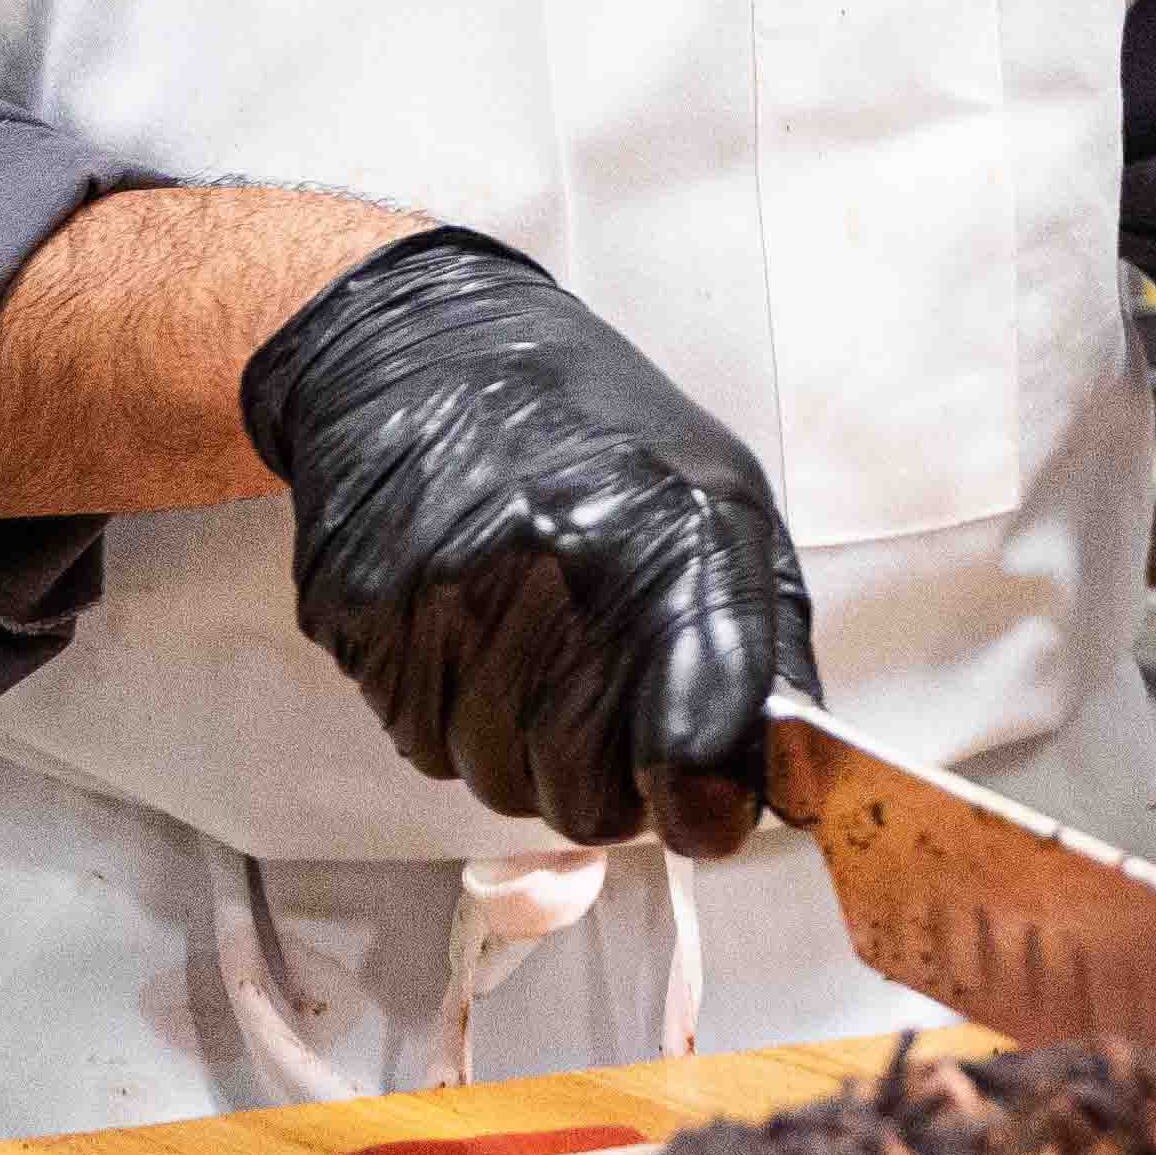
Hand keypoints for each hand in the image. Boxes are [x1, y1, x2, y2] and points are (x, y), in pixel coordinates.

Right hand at [239, 228, 815, 859]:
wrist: (422, 349)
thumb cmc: (587, 423)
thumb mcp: (722, 495)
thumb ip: (765, 642)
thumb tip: (791, 778)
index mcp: (662, 540)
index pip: (694, 751)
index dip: (704, 805)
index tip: (704, 803)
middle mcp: (550, 572)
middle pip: (588, 799)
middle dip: (607, 781)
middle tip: (606, 707)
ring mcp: (444, 597)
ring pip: (495, 782)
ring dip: (521, 749)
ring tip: (529, 645)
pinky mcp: (363, 615)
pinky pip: (419, 741)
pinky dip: (449, 713)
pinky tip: (465, 629)